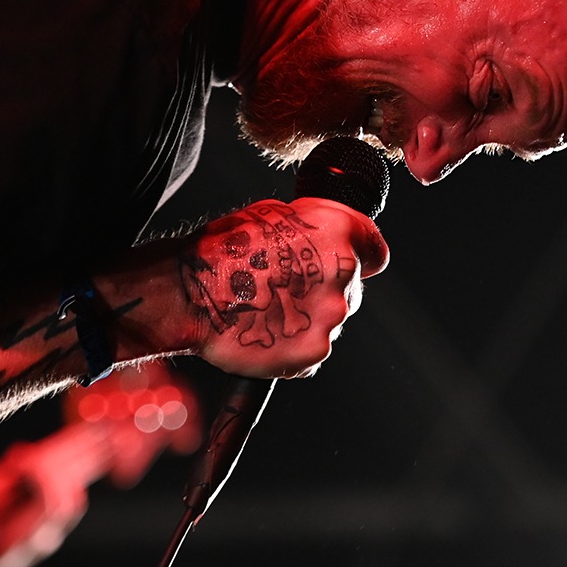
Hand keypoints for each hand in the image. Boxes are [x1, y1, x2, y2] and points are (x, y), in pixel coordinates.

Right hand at [179, 198, 388, 379]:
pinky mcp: (314, 351)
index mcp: (339, 234)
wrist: (190, 293)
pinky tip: (266, 332)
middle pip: (351, 290)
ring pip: (330, 321)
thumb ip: (317, 228)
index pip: (376, 252)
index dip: (362, 256)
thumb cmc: (224, 249)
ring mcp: (330, 317)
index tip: (347, 261)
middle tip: (285, 289)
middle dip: (325, 290)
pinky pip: (312, 350)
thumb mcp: (275, 215)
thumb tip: (332, 238)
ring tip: (268, 311)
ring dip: (308, 319)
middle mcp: (343, 275)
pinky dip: (294, 347)